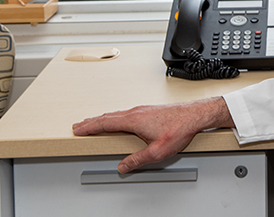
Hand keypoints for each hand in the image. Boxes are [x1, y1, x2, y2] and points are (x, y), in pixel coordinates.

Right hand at [72, 97, 233, 172]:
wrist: (195, 115)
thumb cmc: (179, 128)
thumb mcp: (157, 151)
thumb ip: (137, 160)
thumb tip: (123, 166)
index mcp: (134, 120)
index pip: (105, 123)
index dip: (90, 127)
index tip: (78, 129)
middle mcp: (136, 112)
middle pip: (108, 116)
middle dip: (92, 121)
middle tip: (79, 125)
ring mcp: (143, 109)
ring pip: (117, 113)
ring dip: (103, 118)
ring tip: (94, 122)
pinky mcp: (150, 109)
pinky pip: (126, 112)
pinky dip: (115, 115)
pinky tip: (118, 119)